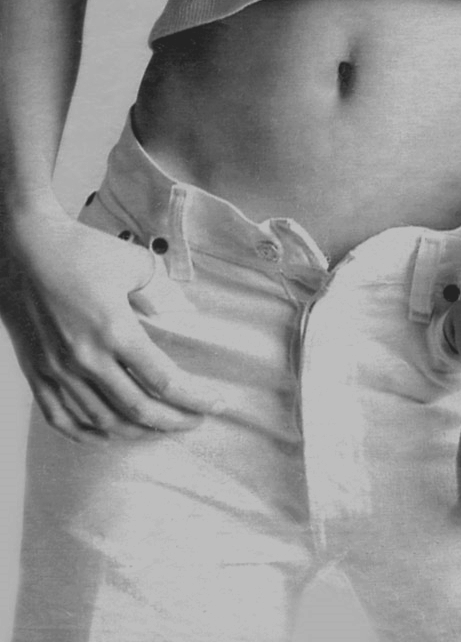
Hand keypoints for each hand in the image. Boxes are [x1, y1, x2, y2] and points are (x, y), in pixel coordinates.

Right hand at [0, 201, 222, 442]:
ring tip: (160, 428)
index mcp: (114, 330)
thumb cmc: (80, 249)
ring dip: (137, 431)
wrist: (23, 247)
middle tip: (195, 421)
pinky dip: (89, 434)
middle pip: (138, 409)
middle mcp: (86, 358)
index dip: (194, 398)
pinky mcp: (37, 375)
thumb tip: (182, 315)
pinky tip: (109, 434)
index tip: (215, 404)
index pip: (163, 381)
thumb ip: (163, 290)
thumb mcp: (134, 261)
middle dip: (174, 421)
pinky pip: (63, 420)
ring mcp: (58, 371)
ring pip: (103, 422)